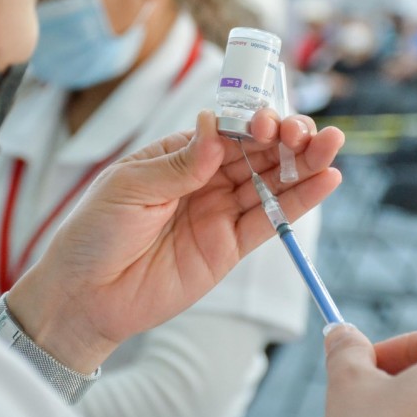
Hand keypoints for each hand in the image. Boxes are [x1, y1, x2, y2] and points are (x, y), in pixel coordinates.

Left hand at [10, 110, 344, 372]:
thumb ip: (180, 163)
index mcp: (179, 156)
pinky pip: (269, 221)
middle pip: (256, 153)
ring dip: (303, 163)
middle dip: (287, 138)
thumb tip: (215, 125)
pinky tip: (325, 181)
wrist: (85, 295)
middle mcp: (205, 180)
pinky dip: (298, 202)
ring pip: (270, 183)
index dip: (252, 122)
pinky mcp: (230, 246)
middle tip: (310, 132)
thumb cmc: (95, 232)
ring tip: (332, 145)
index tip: (267, 121)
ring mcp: (220, 212)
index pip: (227, 130)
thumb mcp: (130, 187)